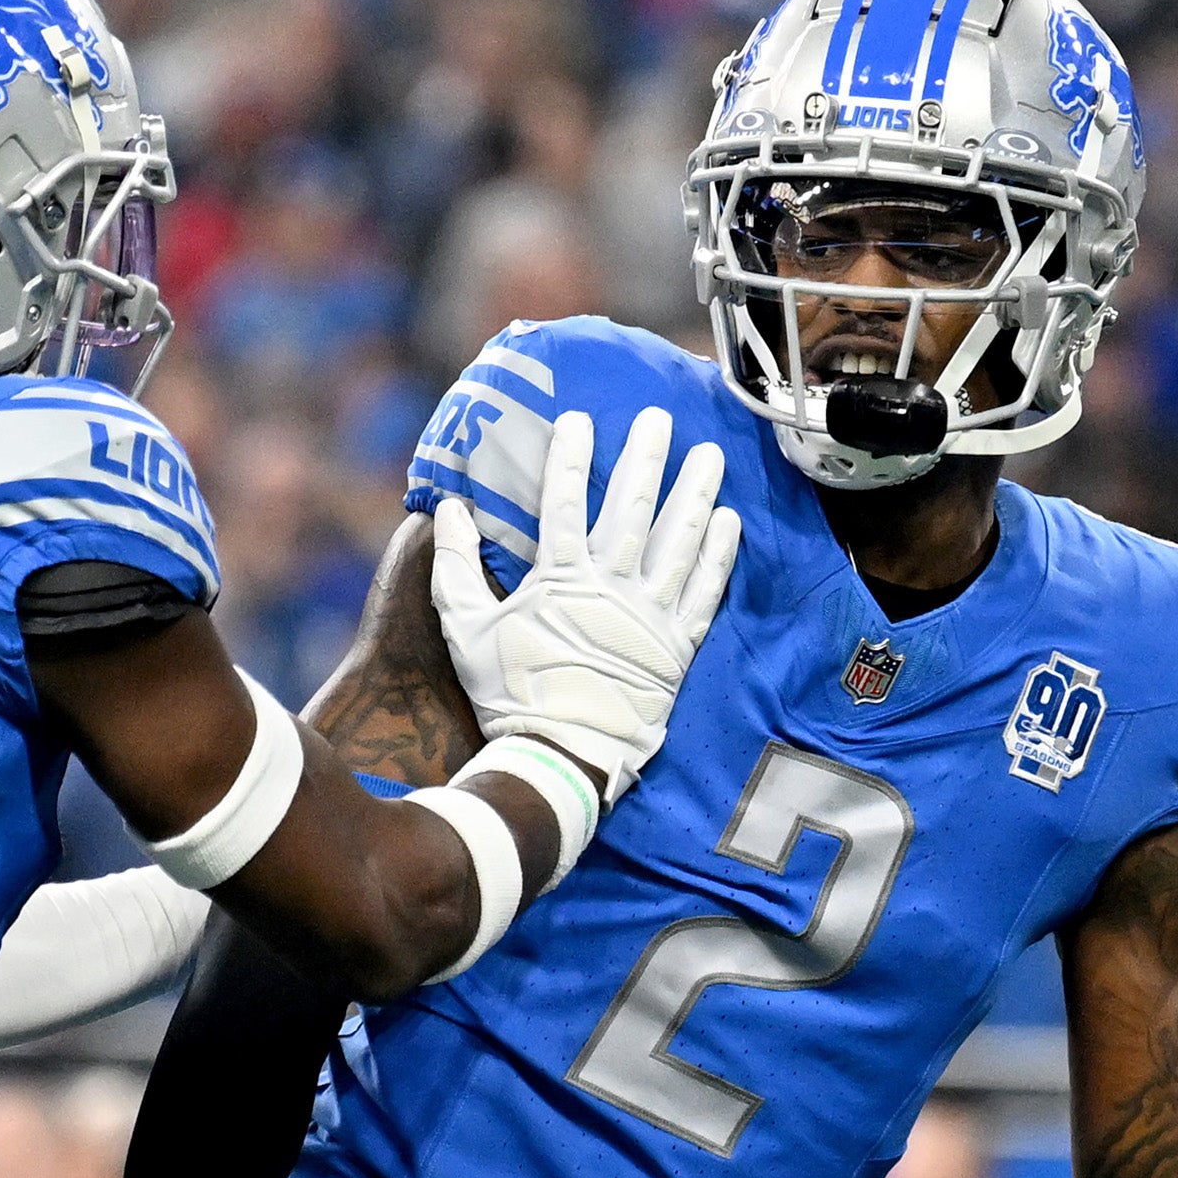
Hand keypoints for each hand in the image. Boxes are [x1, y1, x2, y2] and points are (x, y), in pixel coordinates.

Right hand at [432, 406, 740, 801]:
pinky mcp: (677, 647)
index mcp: (559, 581)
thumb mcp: (466, 630)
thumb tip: (448, 510)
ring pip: (680, 542)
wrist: (560, 759)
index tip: (580, 418)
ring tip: (710, 455)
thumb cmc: (508, 696)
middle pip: (634, 510)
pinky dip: (719, 555)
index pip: (566, 504)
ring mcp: (650, 616)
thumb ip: (455, 568)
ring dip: (695, 494)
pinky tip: (729, 522)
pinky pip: (705, 592)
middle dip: (647, 459)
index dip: (572, 458)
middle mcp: (611, 589)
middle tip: (661, 418)